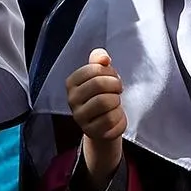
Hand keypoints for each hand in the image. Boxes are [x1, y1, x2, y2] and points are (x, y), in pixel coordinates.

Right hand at [66, 49, 124, 190]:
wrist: (104, 124)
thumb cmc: (102, 94)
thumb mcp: (100, 74)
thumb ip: (99, 60)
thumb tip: (103, 58)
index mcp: (71, 83)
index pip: (94, 69)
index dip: (109, 71)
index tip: (113, 77)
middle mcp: (71, 100)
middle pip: (99, 84)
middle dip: (115, 85)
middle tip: (117, 89)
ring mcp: (80, 117)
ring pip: (106, 102)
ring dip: (117, 101)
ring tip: (115, 102)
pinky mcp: (91, 131)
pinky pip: (111, 120)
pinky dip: (119, 116)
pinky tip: (115, 116)